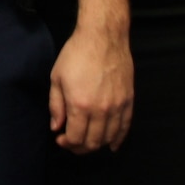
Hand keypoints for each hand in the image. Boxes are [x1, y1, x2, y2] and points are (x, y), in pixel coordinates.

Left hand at [48, 25, 132, 153]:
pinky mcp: (128, 100)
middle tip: (72, 142)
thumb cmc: (76, 54)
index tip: (60, 138)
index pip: (75, 138)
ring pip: (109, 137)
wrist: (103, 36)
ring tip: (88, 140)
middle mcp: (100, 109)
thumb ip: (56, 105)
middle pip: (93, 142)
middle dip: (80, 147)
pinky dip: (118, 139)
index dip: (66, 143)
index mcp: (80, 105)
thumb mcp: (57, 78)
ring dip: (97, 144)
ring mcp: (117, 106)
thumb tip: (56, 127)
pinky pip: (125, 127)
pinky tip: (112, 145)